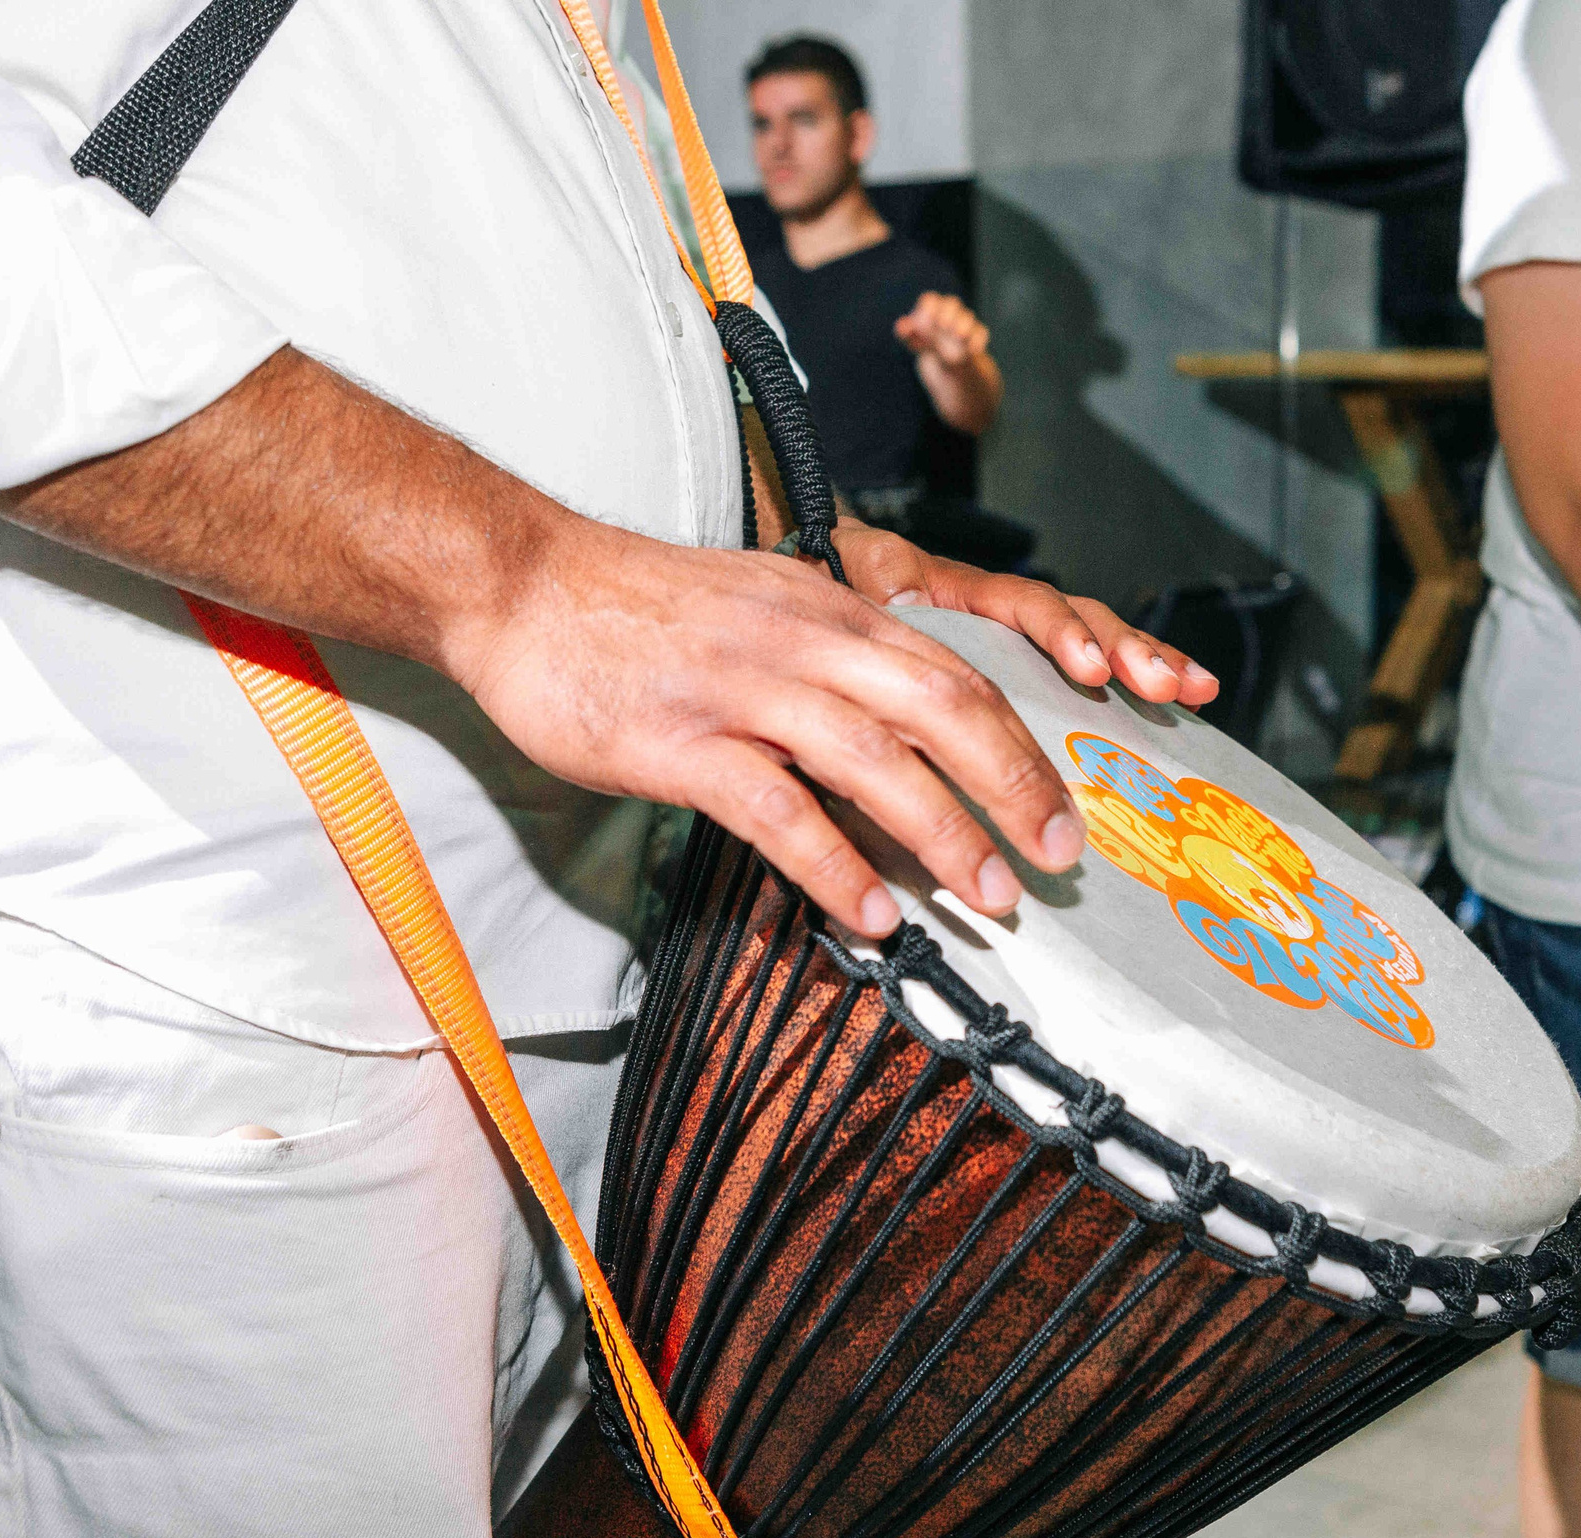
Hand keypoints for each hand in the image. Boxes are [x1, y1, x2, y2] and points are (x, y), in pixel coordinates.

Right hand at [457, 518, 1090, 939]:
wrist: (518, 582)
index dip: (1020, 741)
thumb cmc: (638, 609)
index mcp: (830, 610)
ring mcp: (742, 690)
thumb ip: (832, 662)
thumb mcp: (761, 609)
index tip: (1062, 806)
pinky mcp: (680, 742)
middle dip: (1013, 785)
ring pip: (873, 758)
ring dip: (944, 832)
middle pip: (940, 706)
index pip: (953, 671)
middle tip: (1057, 858)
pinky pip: (777, 810)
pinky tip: (872, 914)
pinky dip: (835, 866)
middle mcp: (802, 641)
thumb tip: (903, 740)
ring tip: (989, 897)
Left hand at [831, 520, 1220, 708]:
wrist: (812, 596)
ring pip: (1095, 650)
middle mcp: (1003, 618)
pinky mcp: (1015, 681)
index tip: (1092, 671)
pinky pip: (1079, 687)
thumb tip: (910, 592)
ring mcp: (1015, 649)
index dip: (1063, 636)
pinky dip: (1127, 697)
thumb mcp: (851, 570)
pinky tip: (1175, 714)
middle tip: (1167, 684)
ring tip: (1192, 690)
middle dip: (1130, 651)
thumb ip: (880, 573)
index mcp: (968, 591)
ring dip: (1147, 665)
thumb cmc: (834, 584)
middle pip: (1082, 623)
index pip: (1027, 606)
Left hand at [894, 291, 989, 372]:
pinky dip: (977, 340)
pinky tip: (973, 350)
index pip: (930, 300)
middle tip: (943, 325)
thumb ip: (907, 334)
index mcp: (932, 308)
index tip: (927, 318)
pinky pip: (980, 332)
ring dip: (963, 325)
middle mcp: (950, 310)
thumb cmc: (928, 344)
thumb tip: (900, 327)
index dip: (929, 307)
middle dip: (948, 313)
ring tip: (959, 336)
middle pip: (952, 303)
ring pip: (967, 316)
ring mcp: (965, 321)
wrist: (948, 360)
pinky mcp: (978, 334)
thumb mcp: (915, 341)